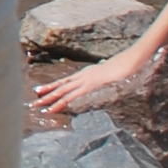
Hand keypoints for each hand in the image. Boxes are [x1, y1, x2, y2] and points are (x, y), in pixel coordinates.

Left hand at [31, 40, 159, 120]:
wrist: (135, 58)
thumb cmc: (129, 65)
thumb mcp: (116, 73)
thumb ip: (110, 77)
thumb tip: (109, 79)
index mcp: (88, 73)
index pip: (66, 81)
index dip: (53, 86)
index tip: (41, 90)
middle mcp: (84, 75)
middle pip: (60, 86)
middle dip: (45, 94)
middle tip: (31, 101)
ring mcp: (86, 80)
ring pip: (62, 91)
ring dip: (48, 99)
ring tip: (35, 105)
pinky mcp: (91, 85)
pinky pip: (72, 96)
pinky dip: (60, 103)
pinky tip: (51, 108)